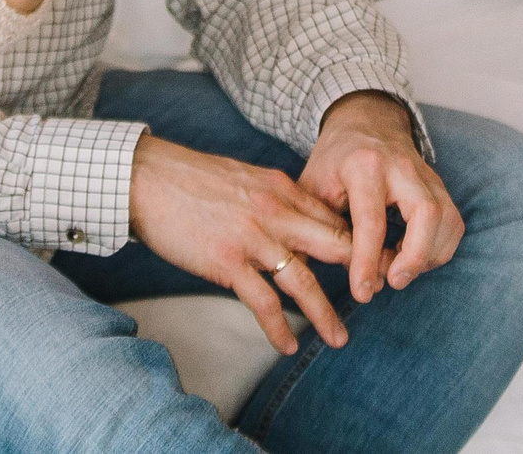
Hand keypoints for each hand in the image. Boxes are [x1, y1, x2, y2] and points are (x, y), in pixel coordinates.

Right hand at [127, 134, 356, 355]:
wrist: (144, 177)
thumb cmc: (188, 178)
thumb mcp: (244, 177)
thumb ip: (273, 198)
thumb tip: (296, 218)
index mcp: (280, 188)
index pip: (333, 217)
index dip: (359, 241)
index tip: (375, 262)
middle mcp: (275, 211)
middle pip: (334, 245)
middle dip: (362, 272)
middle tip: (379, 295)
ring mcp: (252, 237)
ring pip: (304, 281)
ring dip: (325, 314)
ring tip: (339, 339)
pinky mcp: (227, 261)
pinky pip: (263, 303)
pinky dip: (279, 328)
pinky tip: (288, 345)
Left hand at [300, 92, 462, 303]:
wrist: (364, 121)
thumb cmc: (333, 159)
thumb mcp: (311, 186)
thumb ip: (313, 226)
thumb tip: (312, 275)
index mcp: (363, 165)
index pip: (371, 219)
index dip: (367, 260)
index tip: (363, 292)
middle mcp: (401, 166)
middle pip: (426, 213)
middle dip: (415, 256)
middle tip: (395, 282)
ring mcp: (425, 174)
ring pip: (446, 218)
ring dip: (430, 255)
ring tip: (401, 271)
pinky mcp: (439, 185)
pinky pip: (453, 222)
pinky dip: (439, 248)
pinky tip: (414, 257)